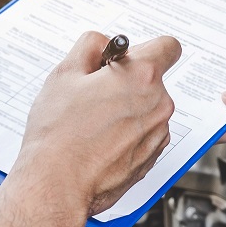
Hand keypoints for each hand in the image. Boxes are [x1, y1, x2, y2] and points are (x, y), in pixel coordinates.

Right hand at [11, 31, 181, 218]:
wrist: (58, 184)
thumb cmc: (59, 134)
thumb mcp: (65, 73)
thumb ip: (91, 46)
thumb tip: (103, 42)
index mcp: (142, 76)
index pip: (167, 46)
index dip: (145, 48)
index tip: (128, 57)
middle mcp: (159, 104)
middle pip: (152, 80)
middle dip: (128, 82)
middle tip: (94, 94)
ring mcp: (158, 133)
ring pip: (147, 109)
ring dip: (127, 109)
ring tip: (93, 123)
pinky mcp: (153, 156)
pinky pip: (145, 134)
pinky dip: (128, 134)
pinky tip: (101, 142)